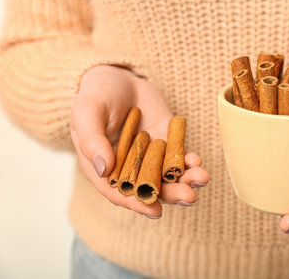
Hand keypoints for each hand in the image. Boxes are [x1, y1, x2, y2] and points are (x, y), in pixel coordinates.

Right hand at [70, 65, 208, 218]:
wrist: (118, 77)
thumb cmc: (96, 95)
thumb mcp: (87, 112)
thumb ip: (92, 140)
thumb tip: (104, 168)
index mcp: (105, 169)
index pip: (120, 193)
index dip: (137, 204)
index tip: (155, 211)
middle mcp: (129, 168)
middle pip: (151, 188)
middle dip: (171, 194)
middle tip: (189, 197)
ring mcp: (151, 156)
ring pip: (169, 175)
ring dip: (186, 180)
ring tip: (201, 178)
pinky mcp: (167, 143)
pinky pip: (180, 156)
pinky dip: (189, 160)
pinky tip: (196, 160)